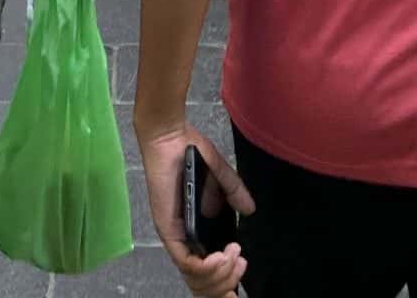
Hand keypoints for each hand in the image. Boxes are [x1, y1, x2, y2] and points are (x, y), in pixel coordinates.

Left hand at [137, 122, 251, 293]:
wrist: (170, 136)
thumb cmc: (189, 151)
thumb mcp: (218, 174)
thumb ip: (233, 192)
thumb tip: (249, 210)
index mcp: (193, 228)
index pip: (207, 267)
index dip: (226, 274)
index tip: (243, 262)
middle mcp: (182, 237)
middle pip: (202, 280)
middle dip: (227, 279)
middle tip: (240, 262)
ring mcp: (174, 235)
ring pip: (195, 276)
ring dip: (219, 274)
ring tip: (233, 258)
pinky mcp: (167, 230)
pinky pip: (185, 262)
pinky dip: (206, 266)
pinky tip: (221, 257)